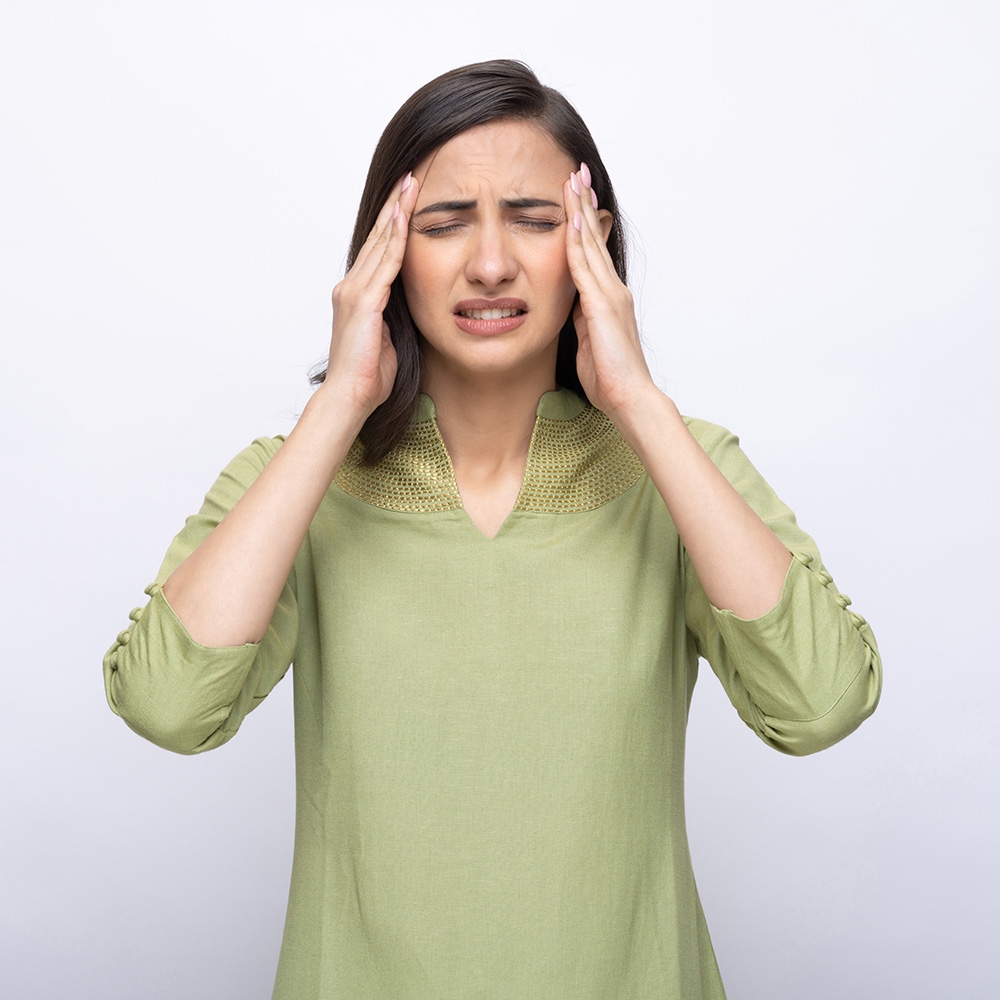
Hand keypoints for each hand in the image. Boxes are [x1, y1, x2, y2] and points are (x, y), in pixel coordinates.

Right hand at [322, 173, 420, 418]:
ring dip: (396, 212)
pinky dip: (395, 239)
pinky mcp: (363, 302)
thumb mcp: (390, 338)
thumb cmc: (370, 376)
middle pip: (377, 237)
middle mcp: (351, 286)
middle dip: (394, 205)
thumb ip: (396, 317)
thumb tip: (412, 307)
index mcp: (357, 295)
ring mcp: (354, 292)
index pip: (378, 249)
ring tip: (410, 184)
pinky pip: (384, 264)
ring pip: (379, 243)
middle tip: (410, 176)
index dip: (393, 222)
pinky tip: (404, 217)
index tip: (407, 198)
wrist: (351, 396)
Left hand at [563, 164, 656, 420]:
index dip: (584, 222)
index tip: (576, 195)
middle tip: (577, 171)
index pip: (593, 251)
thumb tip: (572, 307)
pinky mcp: (602, 307)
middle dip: (584, 204)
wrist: (629, 398)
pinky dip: (576, 244)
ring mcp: (610, 296)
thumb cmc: (610, 378)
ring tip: (573, 181)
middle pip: (594, 238)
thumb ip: (582, 320)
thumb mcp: (589, 342)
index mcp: (608, 298)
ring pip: (590, 245)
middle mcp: (612, 290)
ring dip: (580, 212)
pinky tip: (569, 222)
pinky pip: (585, 269)